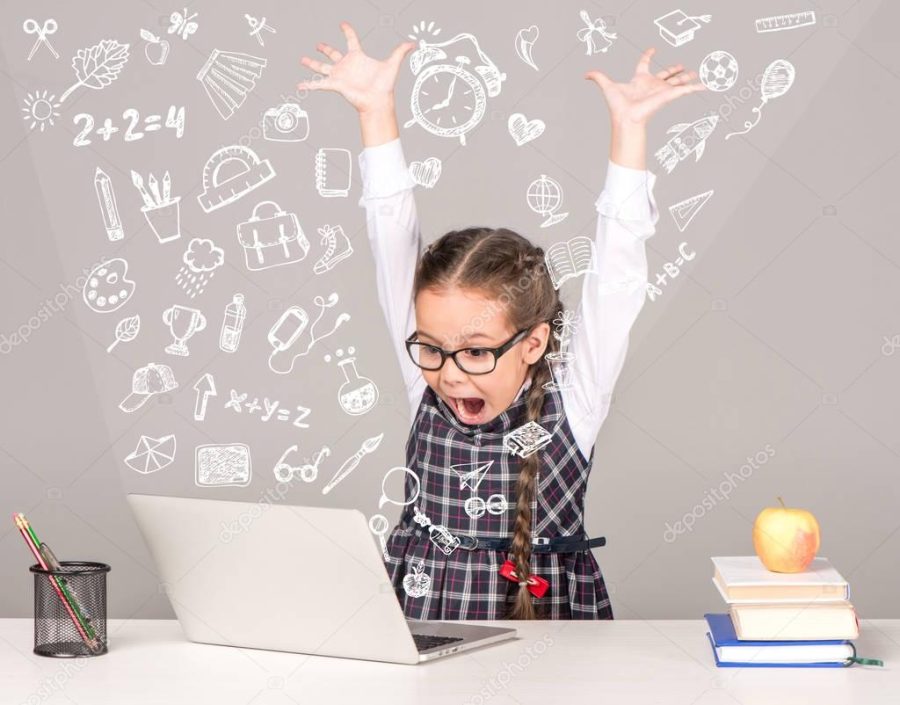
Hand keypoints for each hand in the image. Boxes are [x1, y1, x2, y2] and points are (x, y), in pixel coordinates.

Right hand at [297, 22, 414, 114]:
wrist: (378, 101)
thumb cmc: (385, 85)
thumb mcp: (392, 64)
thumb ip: (400, 52)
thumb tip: (414, 43)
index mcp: (358, 57)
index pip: (351, 40)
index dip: (347, 30)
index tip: (343, 24)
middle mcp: (347, 65)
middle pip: (332, 53)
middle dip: (324, 49)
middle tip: (318, 45)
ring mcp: (339, 75)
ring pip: (322, 67)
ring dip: (312, 64)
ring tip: (302, 59)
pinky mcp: (335, 84)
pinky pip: (319, 84)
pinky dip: (309, 85)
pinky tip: (299, 86)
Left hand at [585, 47, 704, 125]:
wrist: (626, 118)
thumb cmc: (617, 106)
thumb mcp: (607, 86)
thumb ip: (598, 77)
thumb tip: (585, 74)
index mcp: (639, 80)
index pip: (644, 64)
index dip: (647, 56)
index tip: (652, 49)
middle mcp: (652, 85)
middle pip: (665, 74)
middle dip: (674, 70)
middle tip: (682, 66)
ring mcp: (662, 90)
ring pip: (677, 81)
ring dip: (687, 77)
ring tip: (696, 73)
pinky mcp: (669, 95)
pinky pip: (685, 90)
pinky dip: (696, 88)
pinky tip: (705, 86)